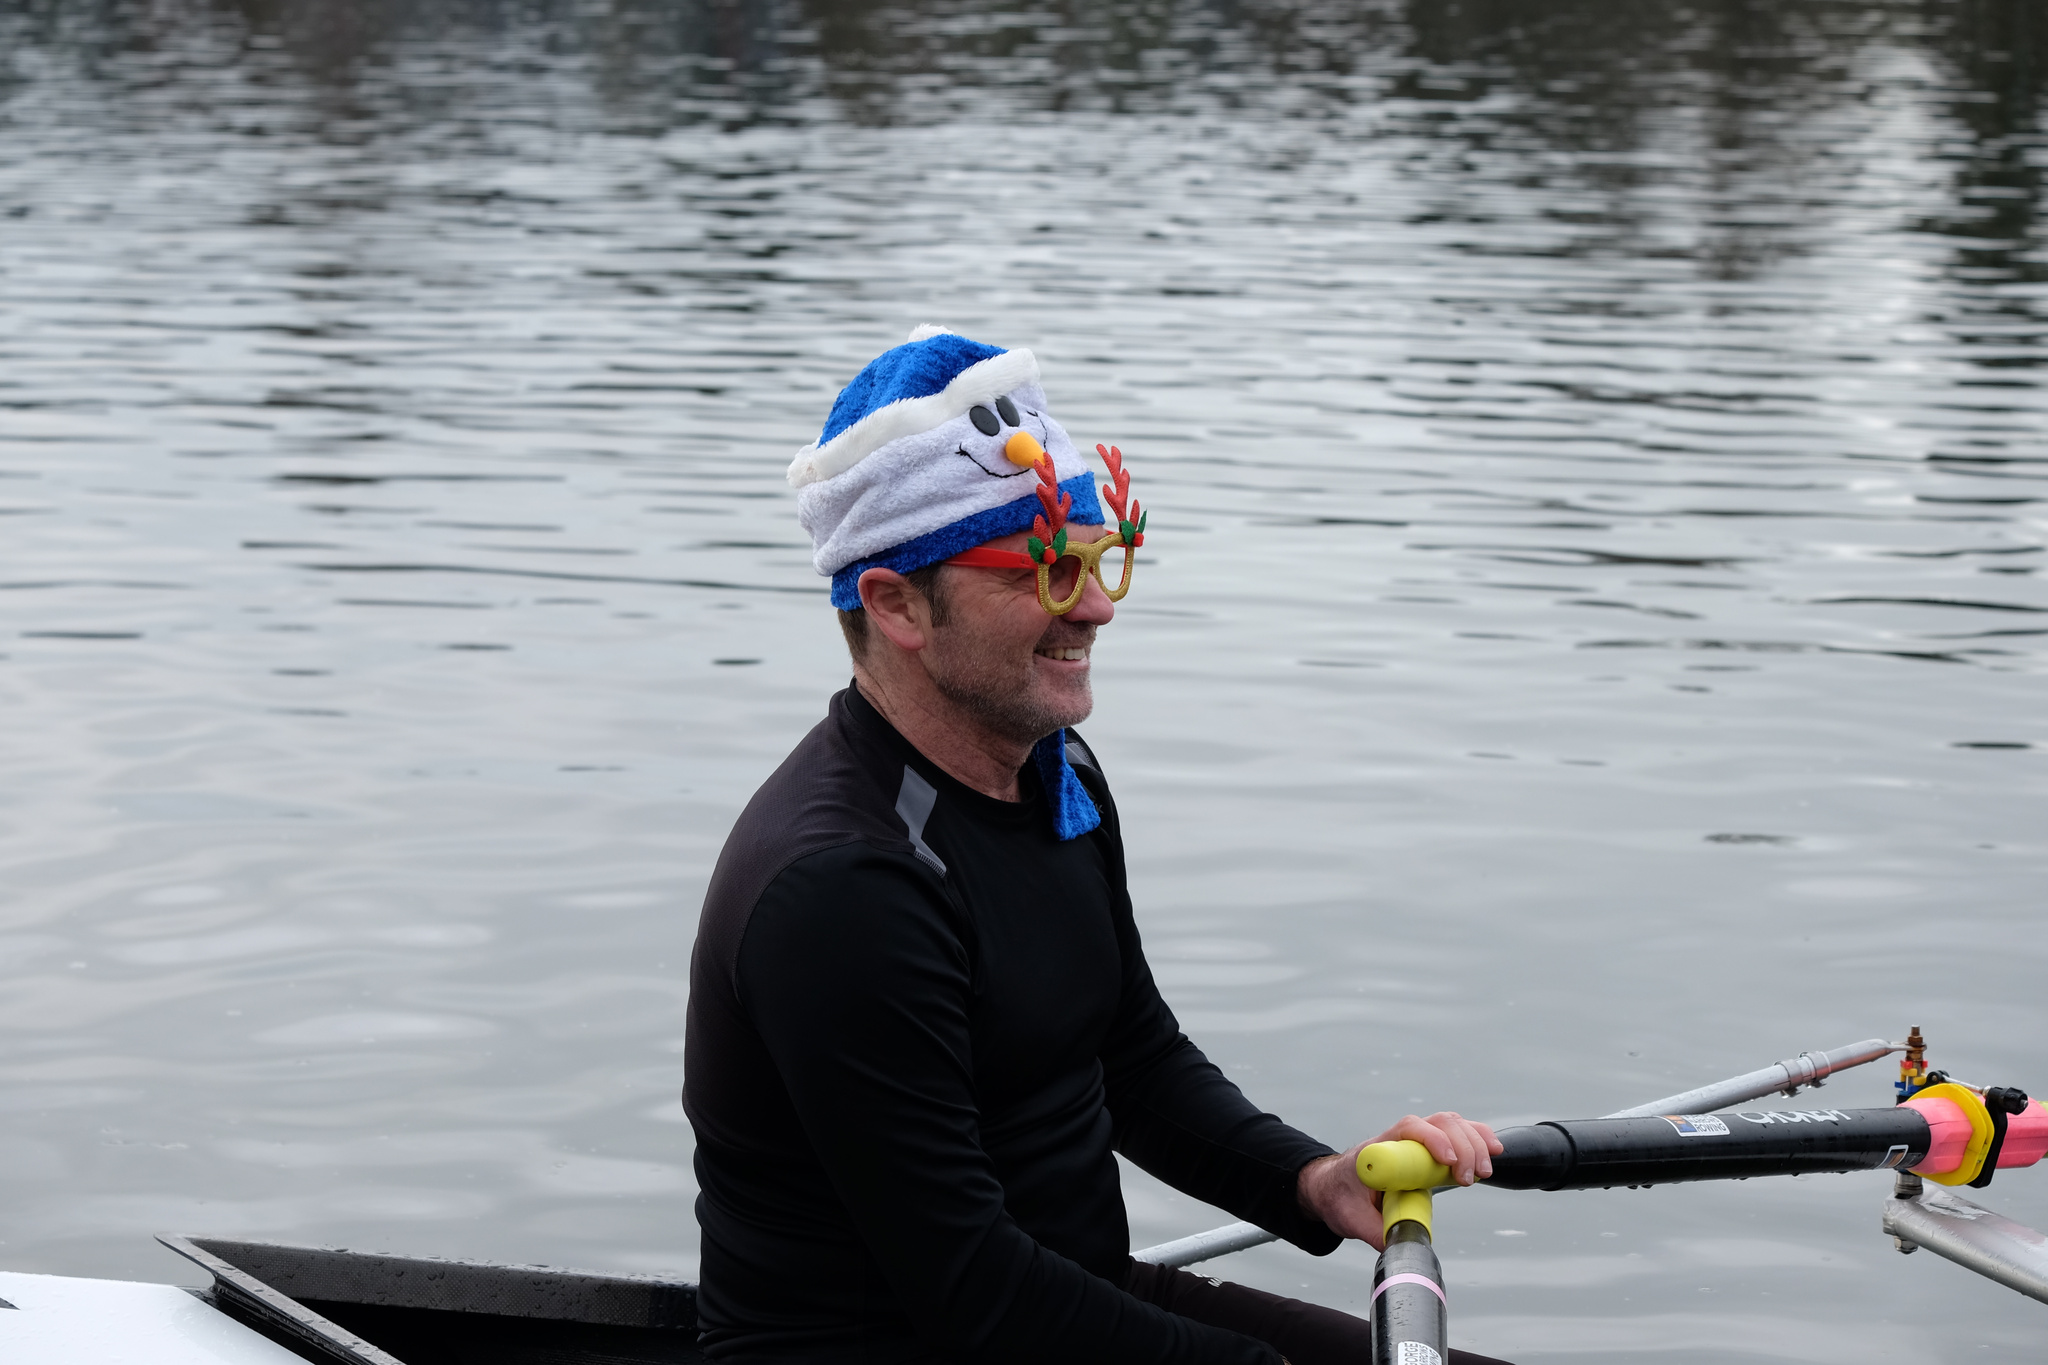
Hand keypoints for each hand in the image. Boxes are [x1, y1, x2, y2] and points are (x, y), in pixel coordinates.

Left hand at [1295, 1111, 1502, 1250]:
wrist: (1332, 1187)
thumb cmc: (1340, 1198)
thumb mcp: (1351, 1219)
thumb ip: (1377, 1232)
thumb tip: (1403, 1248)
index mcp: (1378, 1150)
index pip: (1408, 1129)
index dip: (1432, 1140)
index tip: (1448, 1162)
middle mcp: (1399, 1138)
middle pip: (1438, 1123)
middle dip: (1462, 1146)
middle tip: (1471, 1178)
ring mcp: (1414, 1141)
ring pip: (1450, 1123)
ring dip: (1474, 1142)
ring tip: (1486, 1170)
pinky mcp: (1427, 1148)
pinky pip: (1456, 1132)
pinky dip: (1476, 1137)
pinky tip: (1493, 1149)